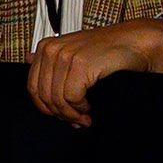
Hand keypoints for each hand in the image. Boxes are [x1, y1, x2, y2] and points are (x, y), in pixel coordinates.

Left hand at [27, 19, 162, 127]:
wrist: (135, 42)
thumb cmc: (108, 49)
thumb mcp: (73, 51)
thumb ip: (50, 58)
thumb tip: (27, 59)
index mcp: (47, 47)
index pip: (33, 87)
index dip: (47, 107)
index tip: (61, 115)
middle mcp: (52, 50)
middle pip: (43, 96)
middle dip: (59, 114)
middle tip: (75, 120)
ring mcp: (65, 56)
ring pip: (56, 100)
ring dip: (72, 114)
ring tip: (84, 116)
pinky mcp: (80, 65)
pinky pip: (71, 98)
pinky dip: (81, 108)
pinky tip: (89, 106)